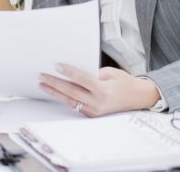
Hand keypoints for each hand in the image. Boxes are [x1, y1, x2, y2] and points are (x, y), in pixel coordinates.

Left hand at [39, 65, 160, 116]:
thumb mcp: (110, 73)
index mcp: (103, 90)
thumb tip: (73, 73)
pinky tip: (54, 92)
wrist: (137, 98)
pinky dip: (63, 98)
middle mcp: (97, 103)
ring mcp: (94, 111)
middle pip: (71, 92)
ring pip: (69, 100)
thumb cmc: (124, 83)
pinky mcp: (91, 114)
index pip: (82, 80)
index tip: (56, 66)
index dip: (68, 72)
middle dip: (54, 83)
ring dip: (54, 92)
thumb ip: (93, 74)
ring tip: (42, 84)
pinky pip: (74, 105)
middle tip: (42, 76)